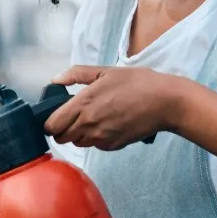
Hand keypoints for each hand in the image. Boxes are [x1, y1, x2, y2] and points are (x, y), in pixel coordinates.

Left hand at [45, 66, 188, 150]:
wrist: (166, 102)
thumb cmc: (137, 83)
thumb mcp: (104, 71)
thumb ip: (76, 75)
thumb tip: (55, 80)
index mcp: (82, 104)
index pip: (51, 126)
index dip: (51, 121)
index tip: (58, 114)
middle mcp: (88, 124)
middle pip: (61, 138)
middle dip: (63, 129)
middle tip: (74, 117)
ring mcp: (100, 138)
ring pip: (77, 143)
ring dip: (79, 134)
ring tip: (94, 118)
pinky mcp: (112, 146)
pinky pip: (95, 146)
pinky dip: (96, 138)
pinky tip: (109, 124)